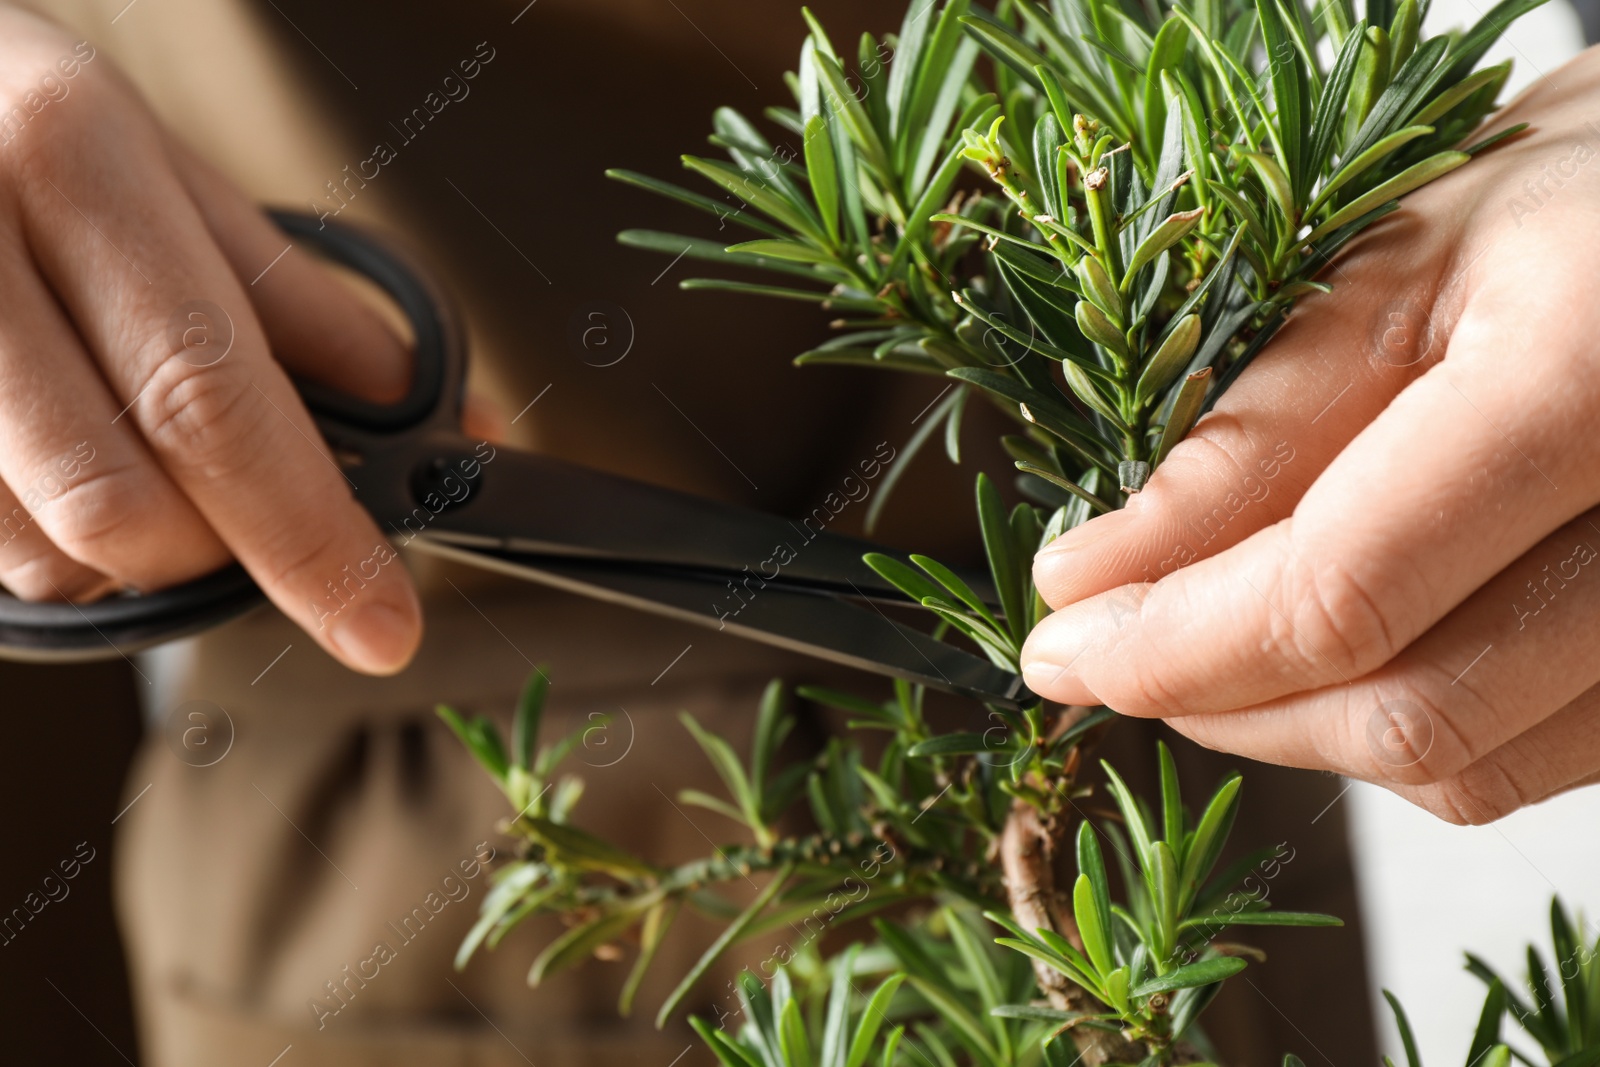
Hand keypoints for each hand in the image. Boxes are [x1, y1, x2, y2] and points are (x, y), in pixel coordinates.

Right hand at [0, 9, 421, 672]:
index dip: (309, 536)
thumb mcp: (175, 177)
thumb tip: (440, 423)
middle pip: (119, 505)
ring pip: (37, 552)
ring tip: (144, 460)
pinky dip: (51, 539)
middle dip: (220, 556)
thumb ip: (306, 307)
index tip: (381, 623)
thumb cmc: (32, 132)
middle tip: (259, 522)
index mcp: (71, 160)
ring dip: (128, 557)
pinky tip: (62, 462)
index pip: (212, 400)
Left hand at [1020, 45, 1599, 823]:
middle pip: (1410, 712)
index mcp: (1588, 380)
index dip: (1175, 645)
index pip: (1344, 593)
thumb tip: (1094, 576)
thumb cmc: (1569, 202)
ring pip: (1465, 762)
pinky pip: (1525, 757)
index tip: (1061, 640)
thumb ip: (1250, 430)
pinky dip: (1390, 721)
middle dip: (1219, 701)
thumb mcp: (1391, 261)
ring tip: (1203, 640)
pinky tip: (1323, 647)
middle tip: (1109, 652)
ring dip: (1292, 724)